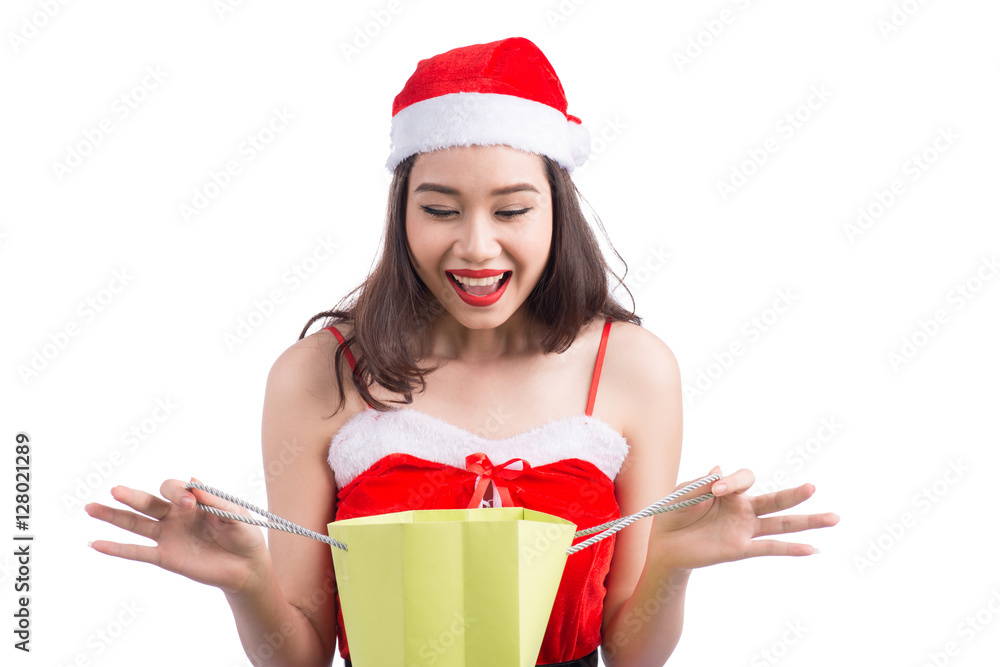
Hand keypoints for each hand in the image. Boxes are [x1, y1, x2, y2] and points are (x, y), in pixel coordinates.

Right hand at [85, 479, 270, 594]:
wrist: (247, 567)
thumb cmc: (244, 535)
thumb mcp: (236, 514)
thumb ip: (215, 501)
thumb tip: (193, 481)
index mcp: (193, 500)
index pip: (174, 488)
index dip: (177, 492)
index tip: (190, 503)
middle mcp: (176, 516)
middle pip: (148, 502)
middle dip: (132, 496)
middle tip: (116, 490)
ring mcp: (168, 536)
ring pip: (136, 524)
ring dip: (113, 516)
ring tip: (90, 508)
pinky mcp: (165, 557)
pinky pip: (137, 552)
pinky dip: (117, 549)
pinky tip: (95, 543)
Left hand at [647, 465, 838, 570]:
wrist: (664, 545)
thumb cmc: (673, 514)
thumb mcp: (681, 494)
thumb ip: (699, 484)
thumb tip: (718, 470)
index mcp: (729, 491)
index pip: (744, 478)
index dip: (733, 481)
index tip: (716, 489)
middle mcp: (742, 509)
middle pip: (775, 500)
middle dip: (795, 494)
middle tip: (813, 488)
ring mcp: (744, 529)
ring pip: (781, 524)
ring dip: (807, 522)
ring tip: (834, 519)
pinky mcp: (739, 548)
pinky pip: (769, 547)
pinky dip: (790, 549)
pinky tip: (813, 549)